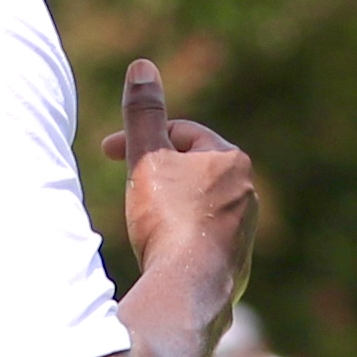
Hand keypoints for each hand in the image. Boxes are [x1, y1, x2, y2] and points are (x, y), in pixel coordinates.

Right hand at [100, 57, 256, 300]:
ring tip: (143, 224)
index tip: (108, 154)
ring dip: (170, 207)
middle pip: (192, 170)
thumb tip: (142, 66)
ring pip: (199, 206)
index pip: (181, 134)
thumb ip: (143, 113)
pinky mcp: (237, 263)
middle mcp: (247, 192)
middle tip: (128, 189)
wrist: (188, 290)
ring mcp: (245, 231)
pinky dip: (181, 238)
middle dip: (158, 174)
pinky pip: (203, 240)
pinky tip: (162, 253)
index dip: (141, 139)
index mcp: (230, 160)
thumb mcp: (147, 159)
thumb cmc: (168, 219)